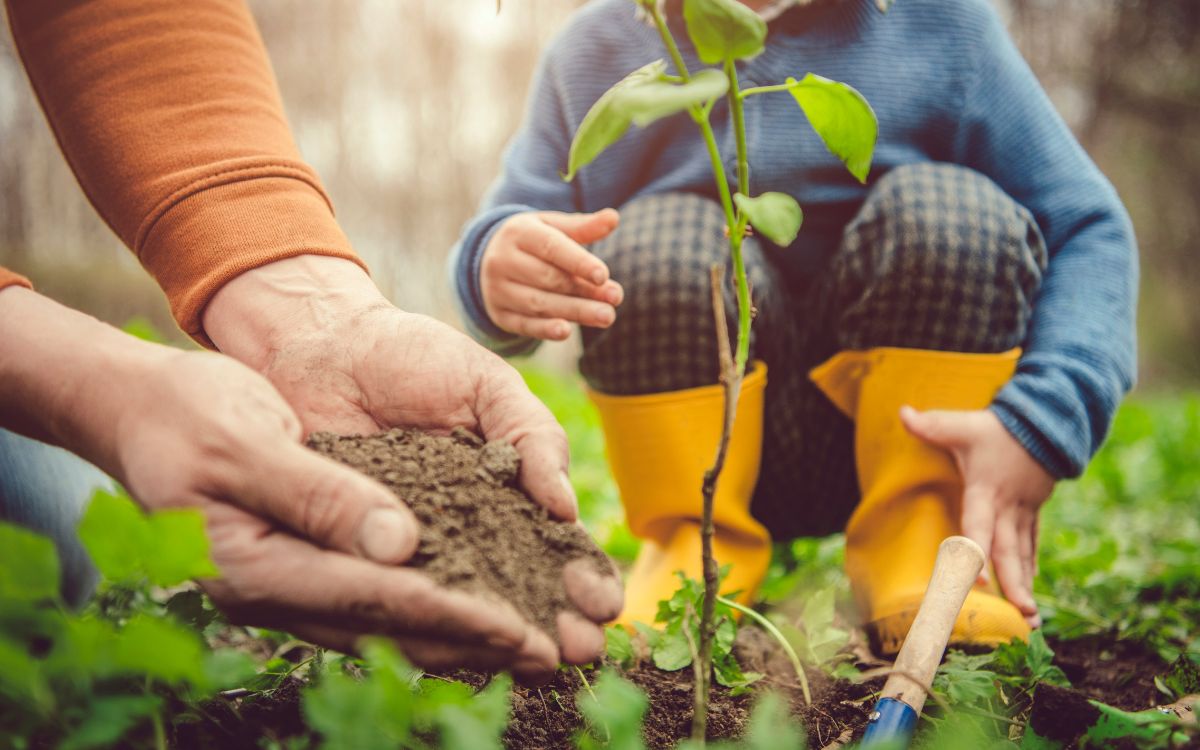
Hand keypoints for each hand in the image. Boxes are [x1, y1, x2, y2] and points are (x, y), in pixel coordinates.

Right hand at [0, 287, 566, 679]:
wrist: (141, 411)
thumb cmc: (186, 414)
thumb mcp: (245, 442)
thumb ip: (318, 494)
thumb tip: (399, 546)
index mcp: (256, 569)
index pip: (374, 599)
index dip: (453, 615)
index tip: (520, 629)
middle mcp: (277, 591)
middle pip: (392, 627)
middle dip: (475, 644)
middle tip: (549, 656)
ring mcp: (290, 585)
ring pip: (390, 622)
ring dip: (463, 636)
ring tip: (531, 647)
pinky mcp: (305, 565)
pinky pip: (378, 598)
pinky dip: (433, 606)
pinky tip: (478, 608)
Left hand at [202, 256, 623, 667]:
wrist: (321, 344)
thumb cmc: (411, 356)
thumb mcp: (486, 385)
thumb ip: (532, 438)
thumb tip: (566, 510)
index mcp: (506, 490)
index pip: (554, 545)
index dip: (581, 576)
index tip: (604, 603)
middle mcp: (464, 530)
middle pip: (517, 590)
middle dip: (553, 623)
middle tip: (579, 651)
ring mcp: (410, 548)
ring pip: (461, 605)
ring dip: (499, 638)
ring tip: (534, 664)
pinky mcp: (357, 556)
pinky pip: (391, 595)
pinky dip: (421, 623)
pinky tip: (451, 645)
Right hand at [481, 209, 623, 339]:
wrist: (486, 260)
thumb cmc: (532, 241)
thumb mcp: (552, 227)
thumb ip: (583, 227)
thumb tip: (614, 218)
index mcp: (519, 233)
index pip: (551, 248)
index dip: (578, 262)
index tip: (603, 275)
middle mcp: (503, 261)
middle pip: (548, 279)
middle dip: (584, 291)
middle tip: (616, 299)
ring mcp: (498, 290)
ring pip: (538, 303)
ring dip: (575, 311)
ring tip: (606, 316)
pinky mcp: (499, 314)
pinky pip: (524, 324)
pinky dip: (545, 329)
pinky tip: (566, 332)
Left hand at [900, 406, 1053, 627]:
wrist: (1047, 422)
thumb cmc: (998, 428)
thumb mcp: (964, 425)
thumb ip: (932, 425)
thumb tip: (902, 412)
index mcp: (987, 490)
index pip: (980, 524)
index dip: (977, 551)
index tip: (978, 580)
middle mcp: (1007, 507)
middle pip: (1009, 550)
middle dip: (1014, 583)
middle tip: (1021, 614)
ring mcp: (1023, 511)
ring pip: (1024, 553)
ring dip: (1026, 584)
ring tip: (1030, 618)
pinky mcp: (1032, 512)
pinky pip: (1031, 544)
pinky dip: (1030, 567)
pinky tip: (1028, 591)